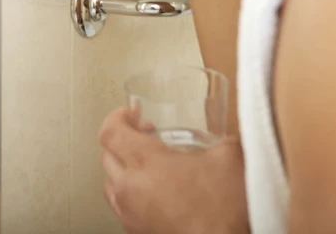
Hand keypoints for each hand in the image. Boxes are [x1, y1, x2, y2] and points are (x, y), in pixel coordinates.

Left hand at [99, 107, 248, 233]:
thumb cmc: (223, 211)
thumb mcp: (230, 158)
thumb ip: (222, 140)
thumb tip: (226, 139)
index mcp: (146, 162)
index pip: (110, 132)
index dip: (117, 117)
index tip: (131, 114)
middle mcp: (130, 188)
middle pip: (106, 155)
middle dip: (123, 140)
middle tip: (146, 135)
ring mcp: (131, 214)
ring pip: (111, 183)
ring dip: (123, 168)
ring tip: (148, 165)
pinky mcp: (137, 231)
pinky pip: (122, 206)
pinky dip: (130, 193)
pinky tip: (154, 193)